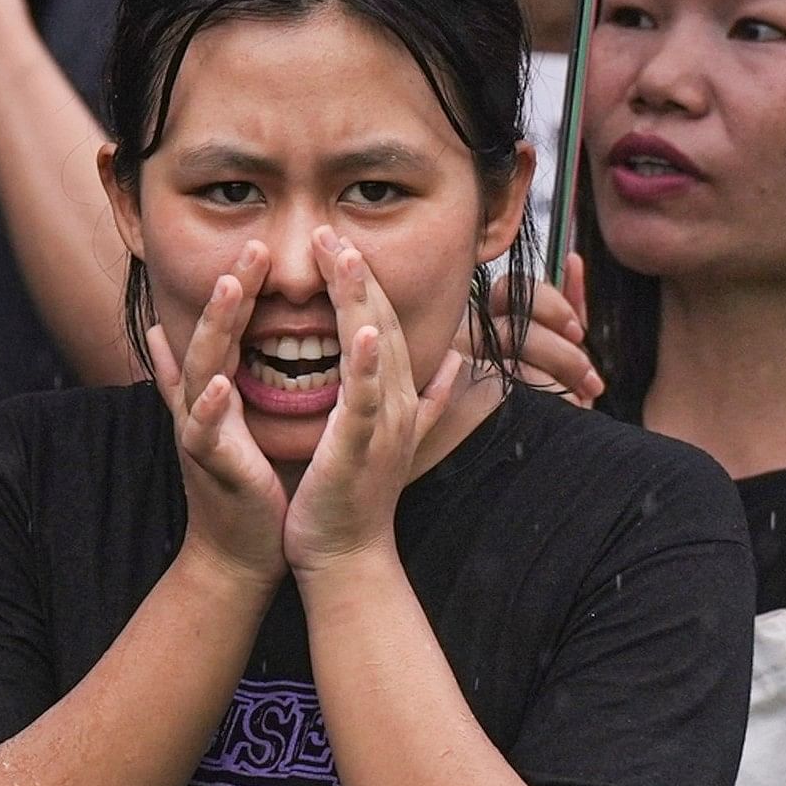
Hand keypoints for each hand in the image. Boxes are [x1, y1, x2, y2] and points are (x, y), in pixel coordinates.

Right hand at [147, 240, 289, 583]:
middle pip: (208, 335)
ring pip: (199, 370)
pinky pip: (204, 432)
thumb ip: (203, 376)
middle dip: (229, 290)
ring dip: (214, 328)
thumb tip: (161, 335)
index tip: (261, 243)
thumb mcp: (222, 418)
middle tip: (253, 245)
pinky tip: (221, 384)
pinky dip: (210, 406)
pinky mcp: (209, 466)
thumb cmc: (244, 483)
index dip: (238, 286)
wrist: (239, 552)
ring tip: (231, 288)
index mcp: (214, 391)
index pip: (224, 327)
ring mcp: (199, 433)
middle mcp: (199, 404)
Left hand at [284, 229, 464, 574]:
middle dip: (358, 273)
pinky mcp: (362, 448)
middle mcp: (399, 403)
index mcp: (399, 396)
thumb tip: (455, 360)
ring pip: (376, 349)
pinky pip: (366, 400)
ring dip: (360, 299)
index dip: (366, 280)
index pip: (384, 324)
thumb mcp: (395, 435)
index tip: (340, 239)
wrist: (348, 558)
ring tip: (341, 252)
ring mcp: (384, 424)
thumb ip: (429, 397)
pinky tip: (363, 331)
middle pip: (381, 323)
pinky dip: (367, 364)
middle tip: (330, 227)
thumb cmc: (355, 498)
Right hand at [479, 251, 602, 406]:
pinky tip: (569, 407)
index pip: (512, 289)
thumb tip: (572, 259)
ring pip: (514, 358)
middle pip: (513, 325)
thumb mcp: (564, 351)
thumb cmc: (551, 398)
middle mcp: (469, 341)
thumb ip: (567, 308)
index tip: (579, 331)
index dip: (550, 305)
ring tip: (583, 396)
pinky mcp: (465, 405)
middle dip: (560, 351)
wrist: (549, 453)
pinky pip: (511, 390)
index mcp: (491, 319)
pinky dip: (551, 398)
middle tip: (586, 374)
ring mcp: (464, 372)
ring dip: (560, 378)